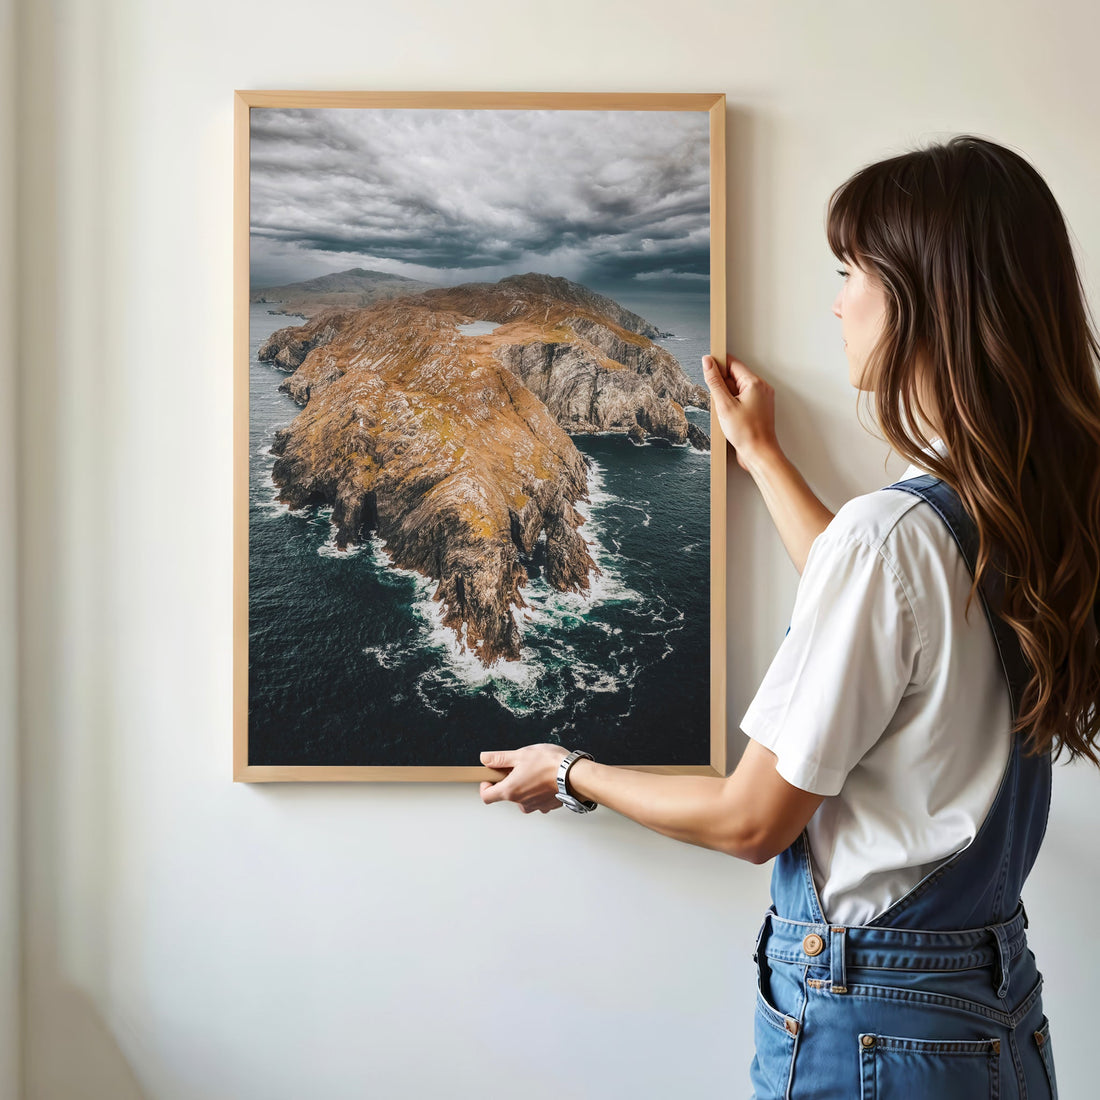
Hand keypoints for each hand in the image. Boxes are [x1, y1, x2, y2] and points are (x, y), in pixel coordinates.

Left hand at [479, 744, 570, 812]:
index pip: (487, 796)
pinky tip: (545, 778)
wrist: (575, 775)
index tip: (491, 776)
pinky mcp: (548, 805)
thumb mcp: (520, 754)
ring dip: (524, 786)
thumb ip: (499, 758)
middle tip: (518, 767)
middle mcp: (521, 802)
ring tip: (535, 771)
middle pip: (506, 795)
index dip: (485, 786)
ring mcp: (535, 806)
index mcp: (510, 790)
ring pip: (522, 797)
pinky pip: (537, 799)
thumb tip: (485, 758)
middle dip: (509, 781)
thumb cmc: (550, 764)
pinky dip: (538, 790)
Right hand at [701, 354, 779, 471]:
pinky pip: (742, 399)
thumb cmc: (746, 433)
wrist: (759, 454)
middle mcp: (761, 388)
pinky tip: (730, 418)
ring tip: (726, 413)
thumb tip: (708, 362)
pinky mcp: (758, 408)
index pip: (733, 363)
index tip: (707, 369)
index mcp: (755, 383)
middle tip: (719, 402)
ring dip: (726, 397)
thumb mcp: (724, 405)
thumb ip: (714, 381)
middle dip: (722, 386)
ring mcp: (761, 398)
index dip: (718, 365)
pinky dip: (732, 405)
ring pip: (737, 389)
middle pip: (735, 376)